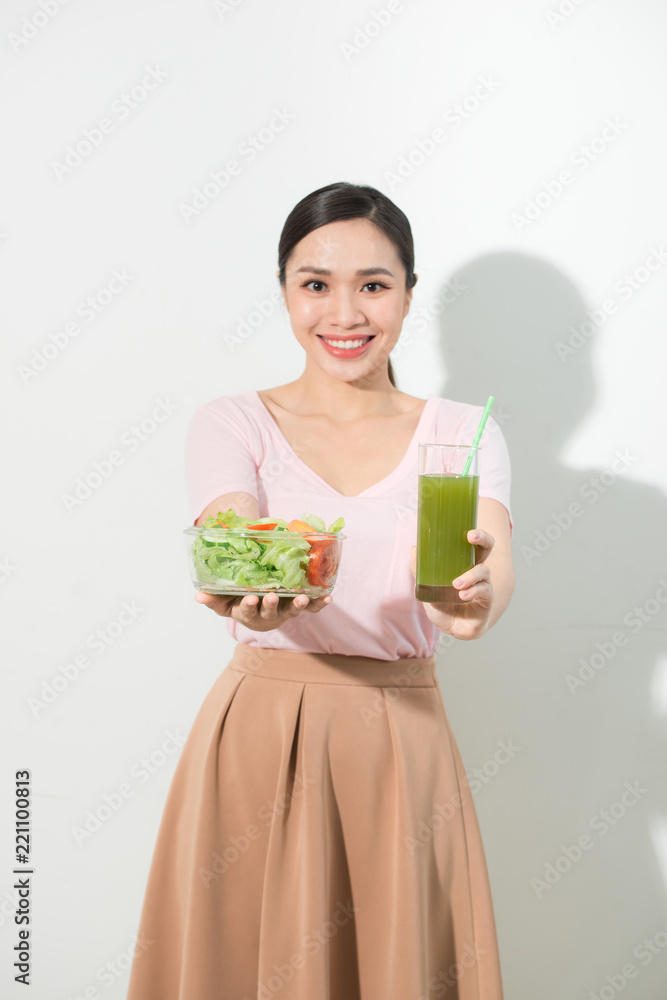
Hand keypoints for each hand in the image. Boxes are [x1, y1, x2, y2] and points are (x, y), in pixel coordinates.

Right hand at [194, 590, 332, 631]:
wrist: (258, 608)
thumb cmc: (238, 602)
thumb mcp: (224, 603)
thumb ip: (213, 599)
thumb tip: (198, 594)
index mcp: (248, 612)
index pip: (246, 610)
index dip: (249, 605)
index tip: (250, 598)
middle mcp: (267, 614)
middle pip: (269, 612)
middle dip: (270, 605)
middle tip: (271, 597)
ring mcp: (284, 611)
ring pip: (292, 610)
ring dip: (297, 604)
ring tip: (303, 597)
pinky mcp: (298, 606)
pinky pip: (311, 608)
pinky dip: (320, 604)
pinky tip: (328, 598)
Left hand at [410, 529, 494, 640]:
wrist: (452, 628)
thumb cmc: (443, 604)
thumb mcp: (427, 588)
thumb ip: (419, 571)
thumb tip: (415, 549)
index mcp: (464, 563)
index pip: (473, 543)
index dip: (476, 534)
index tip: (468, 532)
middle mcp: (476, 571)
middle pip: (487, 547)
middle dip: (483, 539)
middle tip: (471, 537)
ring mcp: (483, 584)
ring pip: (484, 571)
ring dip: (470, 575)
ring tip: (456, 584)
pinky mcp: (486, 600)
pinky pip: (484, 591)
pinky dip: (473, 592)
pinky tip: (462, 596)